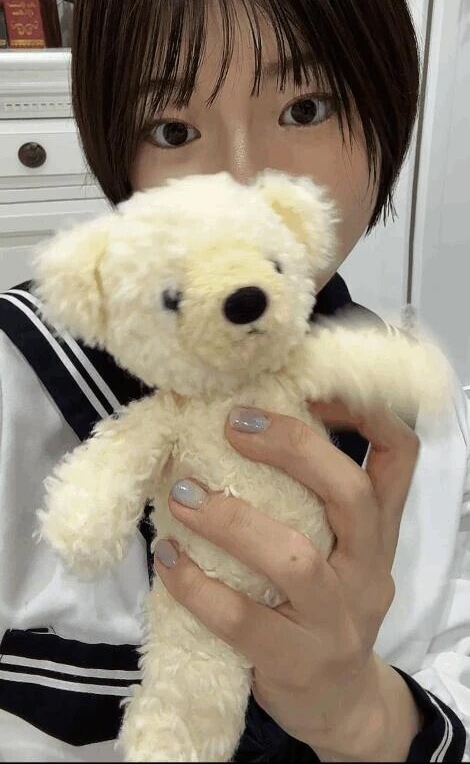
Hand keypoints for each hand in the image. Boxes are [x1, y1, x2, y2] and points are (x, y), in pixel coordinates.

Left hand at [154, 400, 421, 761]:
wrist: (341, 704)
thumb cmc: (325, 606)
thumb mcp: (340, 550)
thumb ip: (310, 499)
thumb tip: (239, 421)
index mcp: (378, 531)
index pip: (399, 456)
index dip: (362, 412)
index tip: (309, 389)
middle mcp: (368, 568)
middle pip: (350, 494)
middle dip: (291, 447)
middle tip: (232, 424)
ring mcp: (336, 619)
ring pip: (295, 559)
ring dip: (231, 519)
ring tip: (183, 492)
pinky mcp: (296, 661)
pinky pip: (243, 620)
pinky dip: (198, 585)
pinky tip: (169, 557)